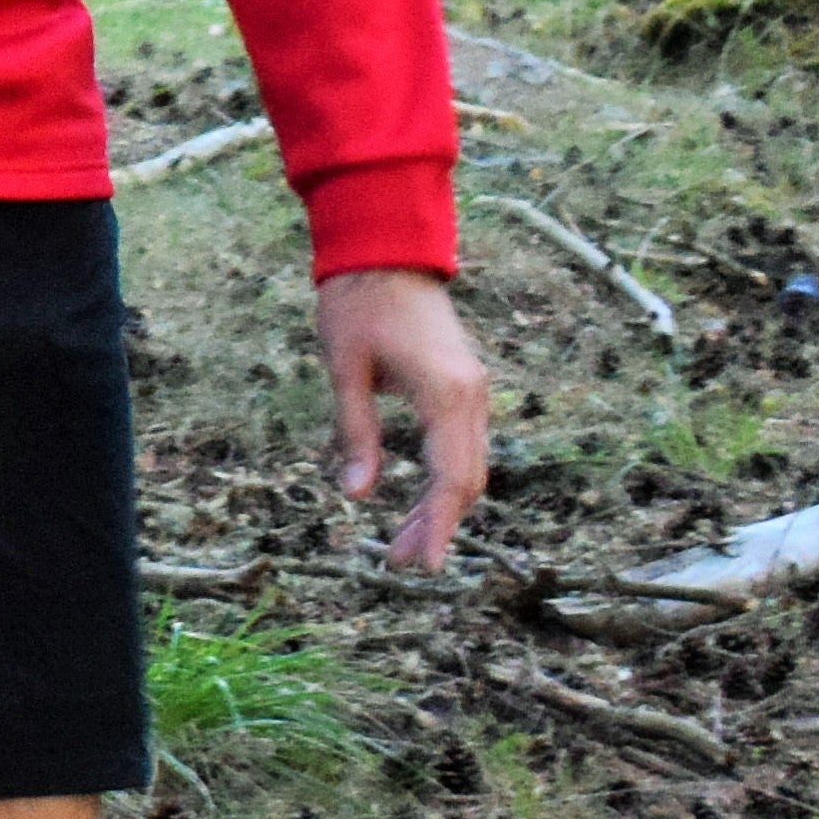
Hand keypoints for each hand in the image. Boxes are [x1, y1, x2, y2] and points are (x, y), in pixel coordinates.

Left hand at [318, 265, 491, 567]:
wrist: (389, 254)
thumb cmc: (359, 305)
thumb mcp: (344, 370)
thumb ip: (354, 432)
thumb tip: (357, 495)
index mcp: (446, 393)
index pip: (450, 477)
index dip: (439, 525)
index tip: (423, 564)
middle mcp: (472, 395)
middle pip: (466, 478)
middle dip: (438, 524)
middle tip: (400, 563)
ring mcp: (474, 391)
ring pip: (468, 465)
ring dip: (441, 506)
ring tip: (404, 543)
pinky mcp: (465, 387)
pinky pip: (463, 445)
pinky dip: (445, 480)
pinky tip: (421, 504)